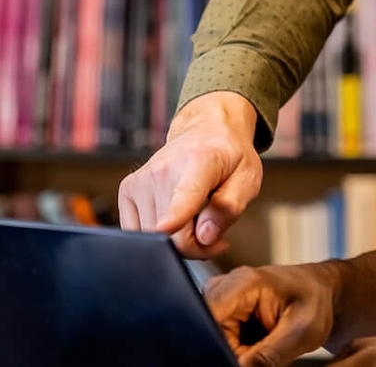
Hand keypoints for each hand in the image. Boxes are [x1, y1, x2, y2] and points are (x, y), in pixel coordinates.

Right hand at [118, 91, 263, 257]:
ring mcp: (140, 180)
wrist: (205, 130)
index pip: (184, 195)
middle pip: (171, 233)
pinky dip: (157, 235)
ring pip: (153, 237)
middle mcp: (162, 170)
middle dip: (195, 246)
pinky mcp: (127, 190)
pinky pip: (137, 231)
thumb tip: (206, 235)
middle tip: (213, 231)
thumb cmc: (227, 155)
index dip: (174, 217)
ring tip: (196, 221)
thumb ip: (229, 208)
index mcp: (198, 163)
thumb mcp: (247, 179)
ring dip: (177, 241)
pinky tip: (175, 220)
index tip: (165, 227)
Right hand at [204, 262, 339, 366]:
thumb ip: (269, 355)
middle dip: (234, 350)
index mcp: (243, 283)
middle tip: (264, 349)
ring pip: (216, 340)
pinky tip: (260, 339)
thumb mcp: (301, 332)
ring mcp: (225, 299)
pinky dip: (241, 347)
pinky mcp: (227, 311)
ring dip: (239, 350)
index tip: (243, 353)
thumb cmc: (316, 300)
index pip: (207, 314)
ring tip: (267, 341)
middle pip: (211, 332)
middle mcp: (227, 286)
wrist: (323, 292)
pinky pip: (223, 340)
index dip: (217, 343)